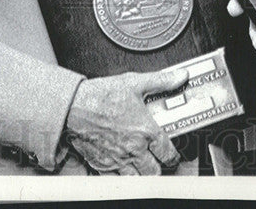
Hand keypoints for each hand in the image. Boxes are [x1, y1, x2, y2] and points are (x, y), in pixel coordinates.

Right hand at [64, 68, 187, 174]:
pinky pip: (116, 179)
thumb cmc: (102, 95)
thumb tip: (181, 77)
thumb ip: (162, 81)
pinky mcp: (101, 164)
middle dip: (158, 167)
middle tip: (158, 161)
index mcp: (146, 131)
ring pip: (137, 179)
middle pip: (154, 171)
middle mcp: (134, 149)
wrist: (74, 106)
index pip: (168, 153)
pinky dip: (121, 176)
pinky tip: (121, 168)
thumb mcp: (136, 82)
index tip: (172, 155)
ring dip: (141, 174)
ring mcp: (117, 159)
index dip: (173, 156)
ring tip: (142, 167)